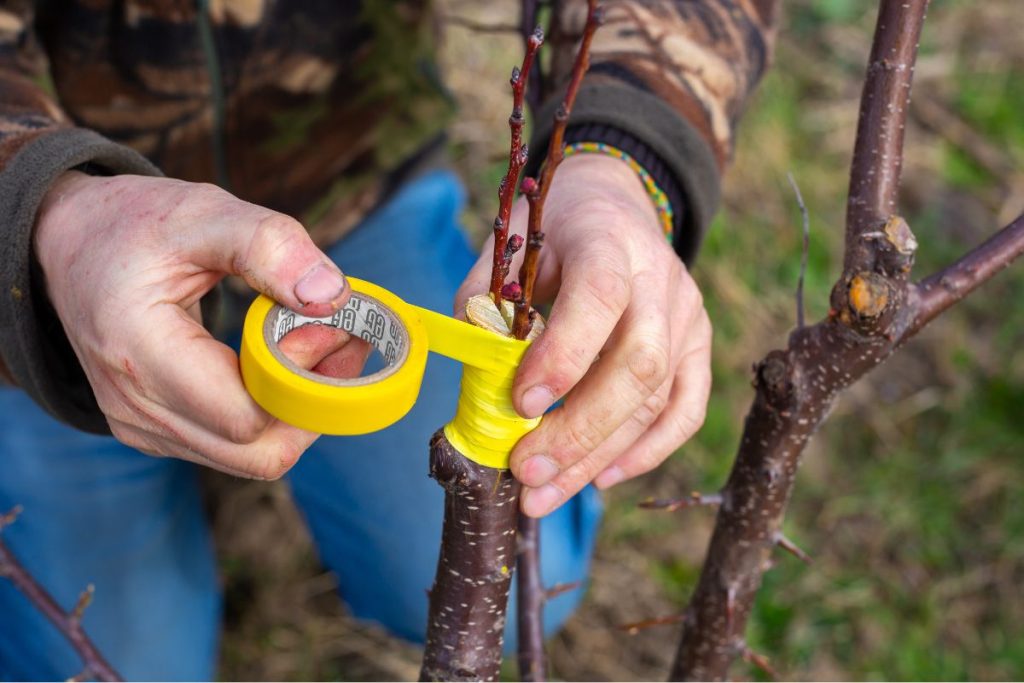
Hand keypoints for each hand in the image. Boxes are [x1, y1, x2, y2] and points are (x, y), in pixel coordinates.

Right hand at [34, 172, 369, 477]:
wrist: (70, 243)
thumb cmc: (134, 225)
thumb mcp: (202, 213)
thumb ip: (268, 245)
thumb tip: (332, 297)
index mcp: (138, 350)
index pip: (245, 416)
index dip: (301, 379)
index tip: (329, 323)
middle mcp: (134, 405)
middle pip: (258, 453)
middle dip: (314, 401)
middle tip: (339, 337)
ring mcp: (142, 427)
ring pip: (252, 457)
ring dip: (299, 408)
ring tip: (319, 340)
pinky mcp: (156, 431)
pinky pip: (234, 447)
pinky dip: (273, 413)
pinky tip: (286, 360)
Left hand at [456, 154, 711, 516]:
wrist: (614, 208)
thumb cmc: (552, 232)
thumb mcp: (508, 249)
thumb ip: (486, 306)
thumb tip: (479, 384)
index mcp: (607, 240)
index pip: (598, 297)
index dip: (564, 355)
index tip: (520, 403)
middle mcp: (660, 278)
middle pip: (639, 365)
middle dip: (578, 429)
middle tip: (524, 470)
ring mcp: (688, 315)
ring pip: (657, 400)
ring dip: (597, 457)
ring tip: (542, 494)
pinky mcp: (700, 346)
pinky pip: (685, 411)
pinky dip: (645, 453)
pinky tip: (600, 477)